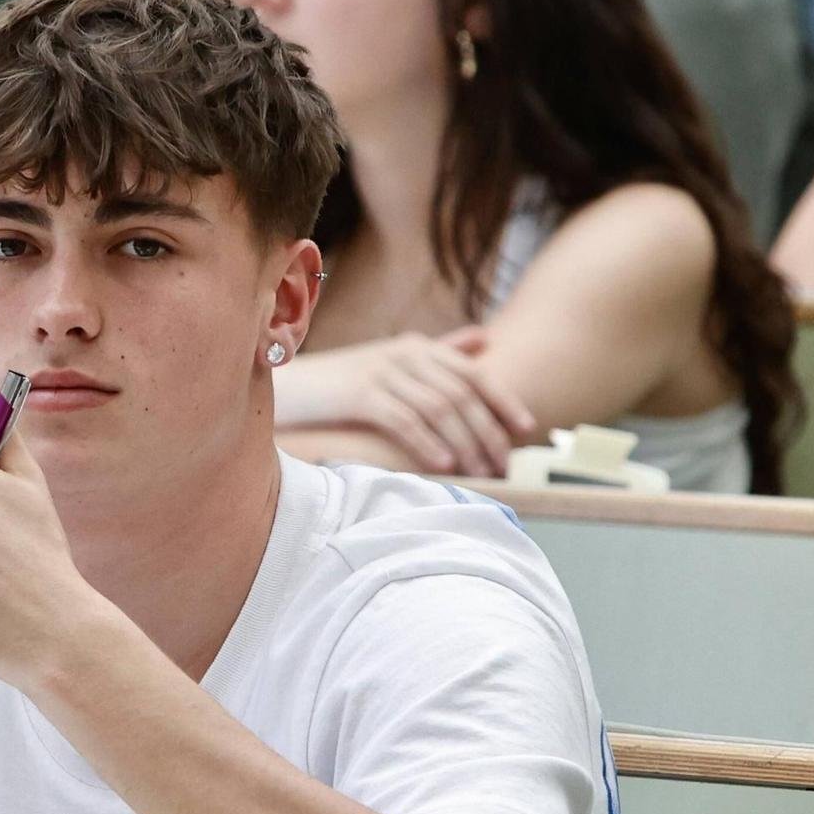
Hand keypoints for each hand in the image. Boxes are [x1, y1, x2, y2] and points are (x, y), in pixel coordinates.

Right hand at [272, 328, 537, 477]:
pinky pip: (404, 420)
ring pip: (439, 408)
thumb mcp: (391, 361)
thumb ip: (438, 352)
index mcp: (416, 346)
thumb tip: (483, 340)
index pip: (473, 372)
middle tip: (503, 465)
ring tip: (480, 472)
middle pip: (461, 393)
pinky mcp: (359, 394)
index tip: (527, 429)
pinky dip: (428, 444)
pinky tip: (444, 466)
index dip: (503, 399)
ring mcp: (381, 371)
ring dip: (465, 443)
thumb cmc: (342, 382)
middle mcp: (404, 353)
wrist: (286, 386)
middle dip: (487, 431)